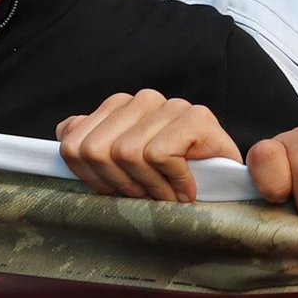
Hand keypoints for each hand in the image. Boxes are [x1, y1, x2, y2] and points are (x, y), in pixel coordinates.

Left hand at [56, 89, 237, 201]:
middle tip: (145, 197)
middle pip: (95, 150)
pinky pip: (159, 155)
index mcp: (119, 108)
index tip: (117, 193)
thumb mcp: (123, 168)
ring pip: (126, 153)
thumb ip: (91, 145)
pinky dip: (171, 181)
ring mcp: (170, 105)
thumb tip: (67, 131)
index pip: (74, 143)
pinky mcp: (196, 117)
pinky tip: (185, 189)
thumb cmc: (171, 180)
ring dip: (148, 187)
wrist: (230, 186)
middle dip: (118, 185)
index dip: (90, 179)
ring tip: (166, 195)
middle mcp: (142, 100)